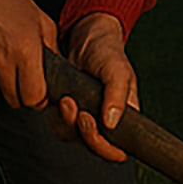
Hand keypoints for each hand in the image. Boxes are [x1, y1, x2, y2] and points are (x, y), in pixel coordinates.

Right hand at [0, 0, 56, 106]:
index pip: (33, 98)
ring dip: (4, 82)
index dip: (40, 98)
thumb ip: (52, 50)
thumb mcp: (41, 20)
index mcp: (24, 51)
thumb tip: (58, 74)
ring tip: (4, 55)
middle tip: (25, 75)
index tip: (41, 91)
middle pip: (15, 101)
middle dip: (23, 93)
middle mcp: (0, 63)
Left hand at [52, 13, 136, 164]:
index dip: (108, 149)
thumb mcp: (117, 69)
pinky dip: (57, 117)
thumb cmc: (107, 52)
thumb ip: (117, 95)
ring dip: (68, 123)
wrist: (85, 35)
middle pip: (94, 146)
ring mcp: (84, 116)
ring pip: (73, 137)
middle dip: (86, 134)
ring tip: (68, 101)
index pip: (118, 148)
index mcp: (125, 115)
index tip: (99, 129)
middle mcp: (105, 120)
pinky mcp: (66, 110)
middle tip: (82, 115)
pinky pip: (59, 125)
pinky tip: (61, 99)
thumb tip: (110, 124)